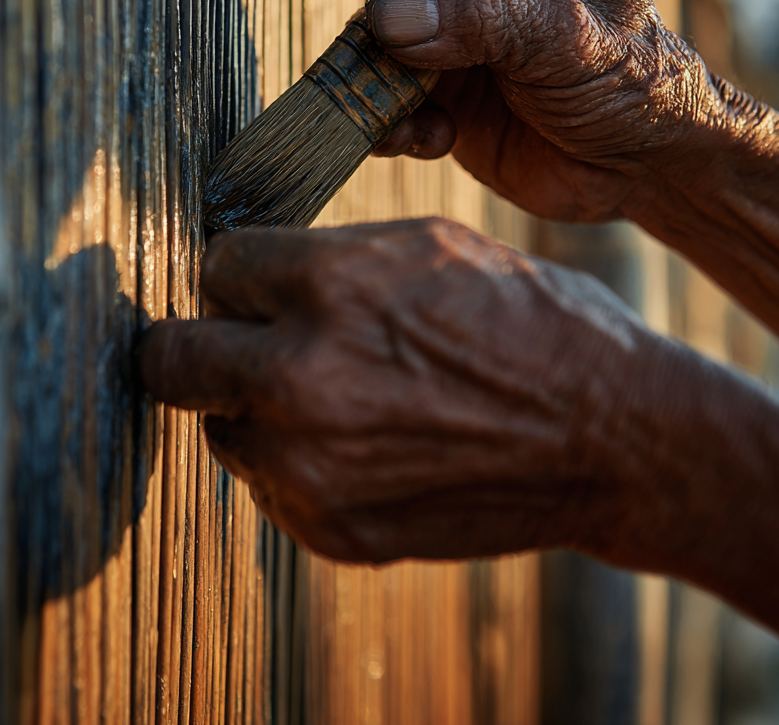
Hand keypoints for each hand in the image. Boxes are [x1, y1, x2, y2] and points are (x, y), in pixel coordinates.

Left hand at [140, 217, 652, 563]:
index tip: (253, 284)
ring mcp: (310, 467)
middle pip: (170, 358)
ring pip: (218, 425)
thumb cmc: (527, 325)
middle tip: (229, 339)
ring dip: (249, 407)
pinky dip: (295, 462)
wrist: (608, 437)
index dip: (237, 272)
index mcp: (329, 289)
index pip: (215, 266)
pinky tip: (359, 443)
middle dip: (194, 341)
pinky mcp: (328, 530)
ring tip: (322, 394)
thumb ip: (321, 261)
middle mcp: (301, 380)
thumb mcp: (425, 248)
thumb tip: (251, 274)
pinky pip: (268, 484)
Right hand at [361, 0, 728, 223]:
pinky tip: (432, 140)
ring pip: (377, 44)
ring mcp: (453, 40)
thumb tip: (389, 14)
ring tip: (410, 114)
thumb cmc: (634, 83)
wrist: (643, 170)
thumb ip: (480, 19)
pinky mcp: (441, 96)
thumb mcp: (566, 38)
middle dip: (388, 25)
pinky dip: (394, 124)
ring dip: (382, 83)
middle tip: (410, 63)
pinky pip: (386, 101)